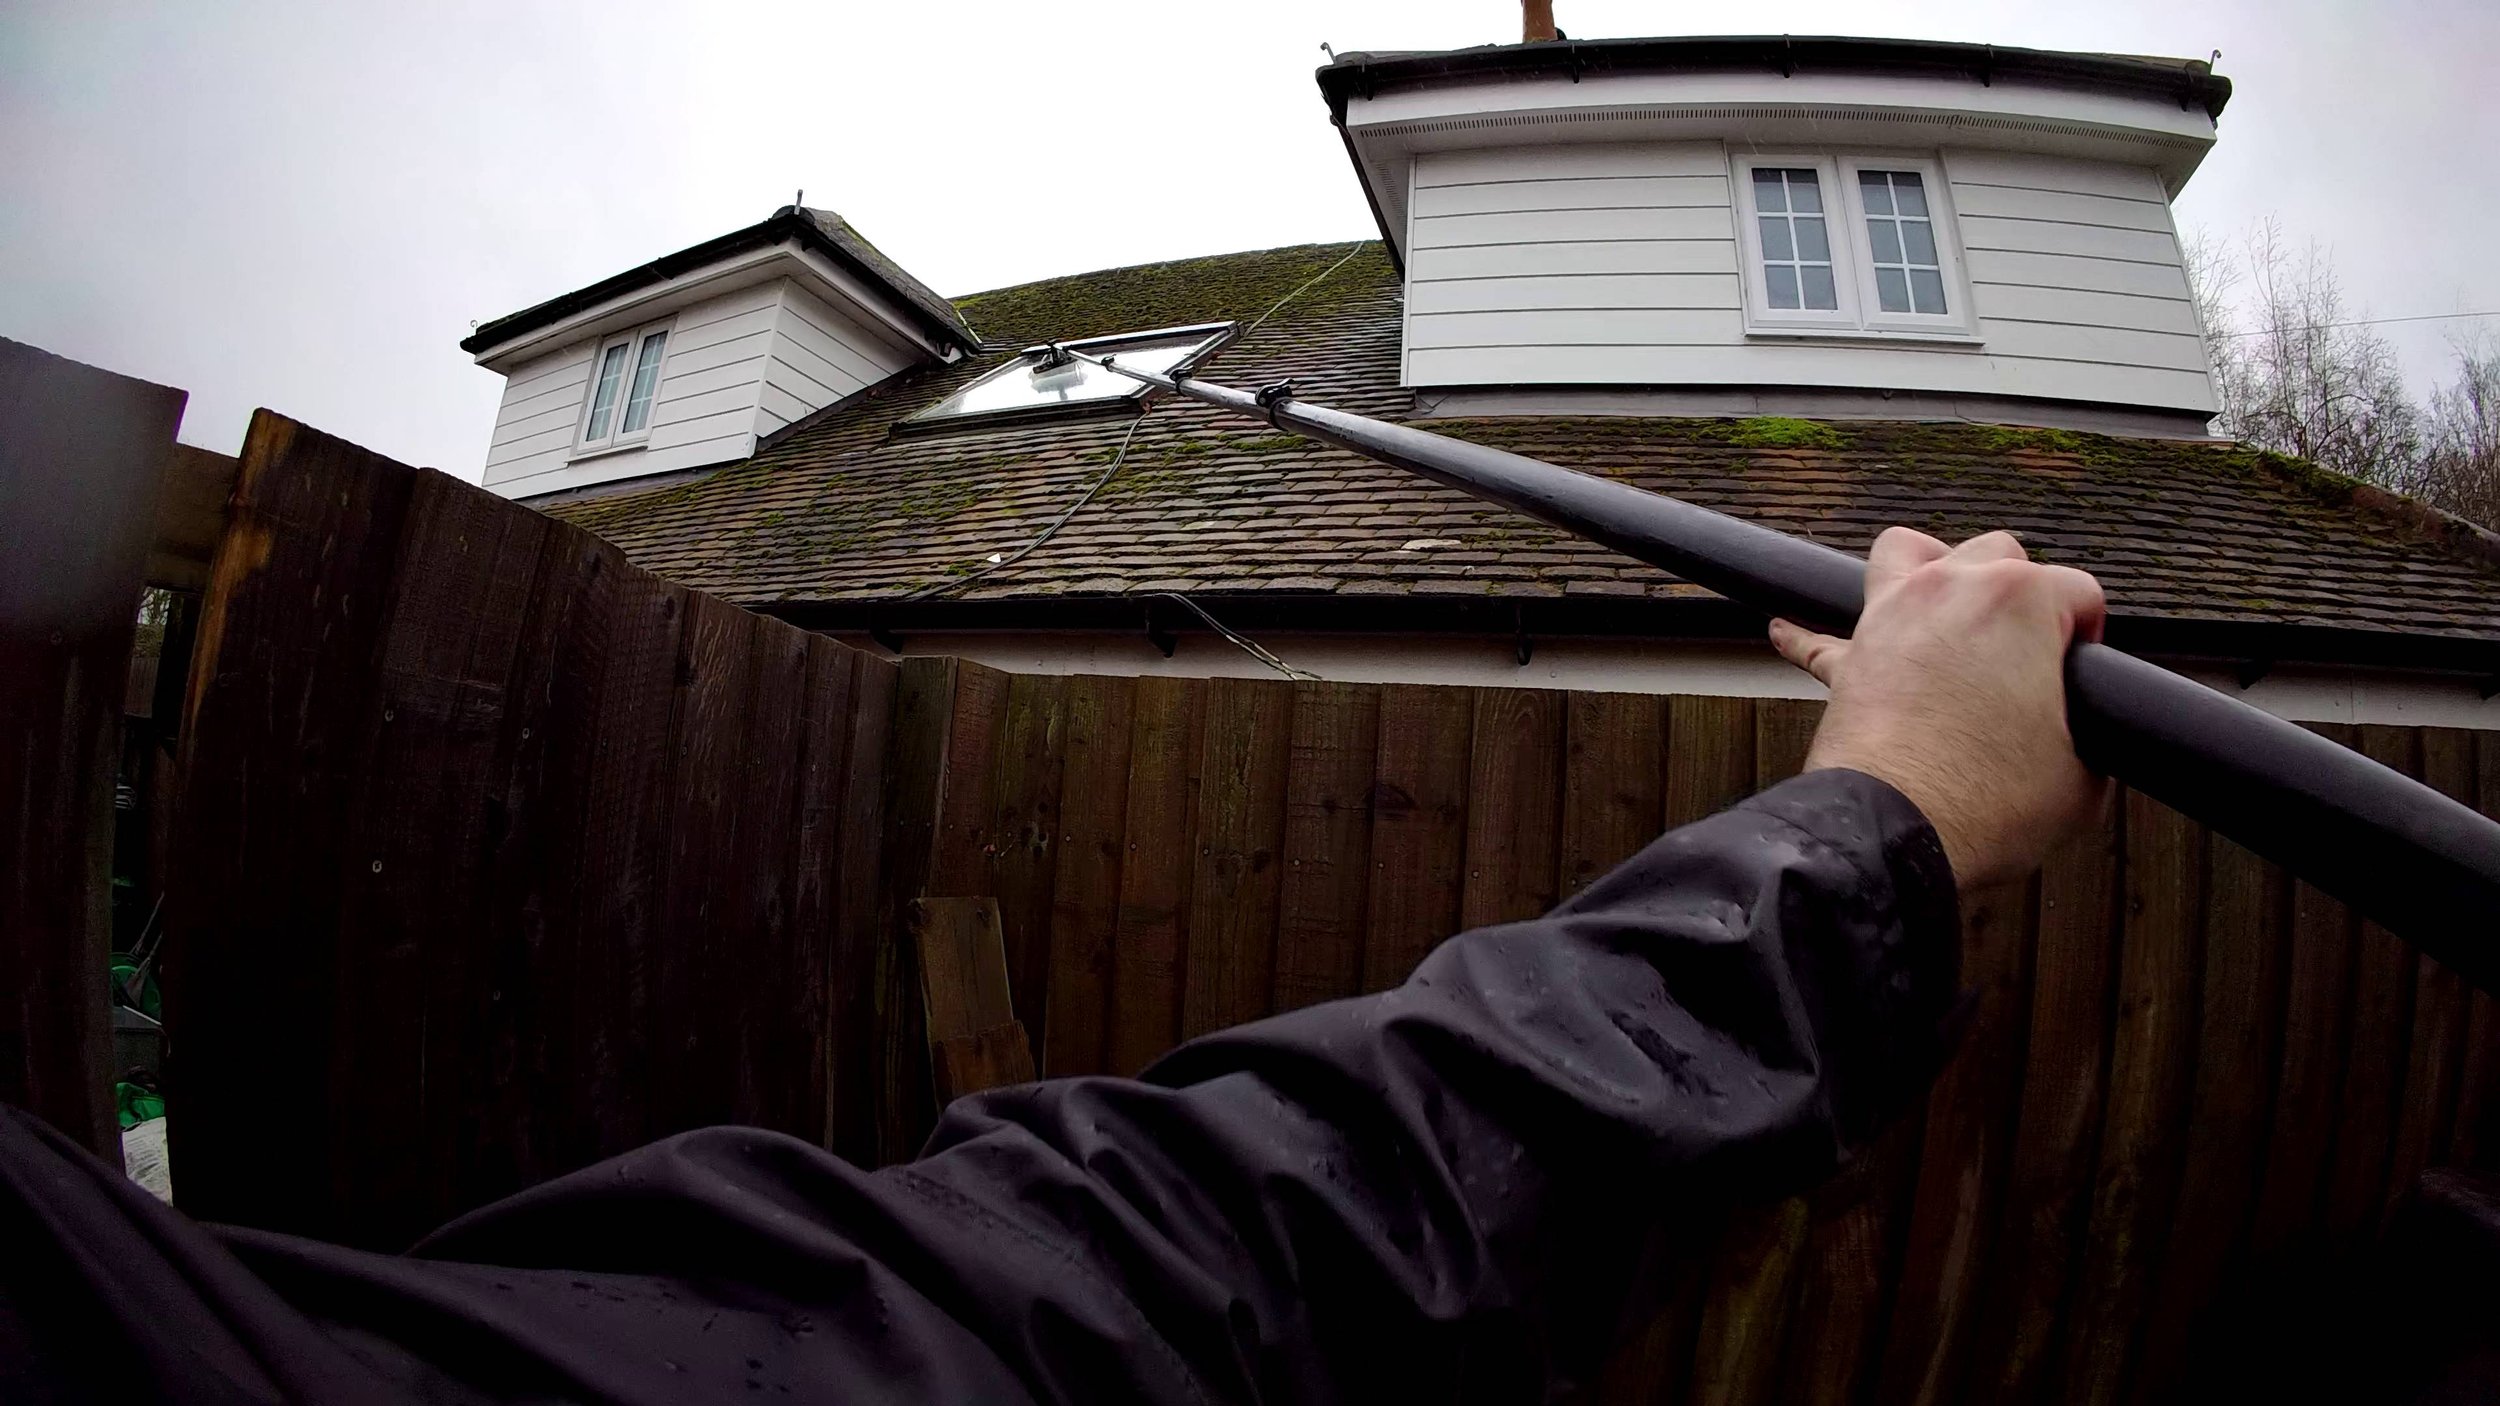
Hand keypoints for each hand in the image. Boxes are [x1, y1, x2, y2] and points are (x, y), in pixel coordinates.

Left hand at [1769, 527, 2107, 890]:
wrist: (1895, 832)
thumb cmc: (1984, 803)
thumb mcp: (2080, 779)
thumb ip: (2088, 740)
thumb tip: (2076, 746)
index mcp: (2020, 603)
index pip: (2079, 590)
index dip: (2086, 636)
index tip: (2076, 671)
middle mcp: (1951, 591)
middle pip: (1997, 554)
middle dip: (2019, 594)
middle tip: (2023, 650)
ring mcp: (1891, 616)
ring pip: (1906, 552)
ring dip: (1927, 570)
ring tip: (1941, 605)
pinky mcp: (1847, 657)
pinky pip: (1819, 634)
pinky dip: (1809, 633)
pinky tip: (1790, 631)